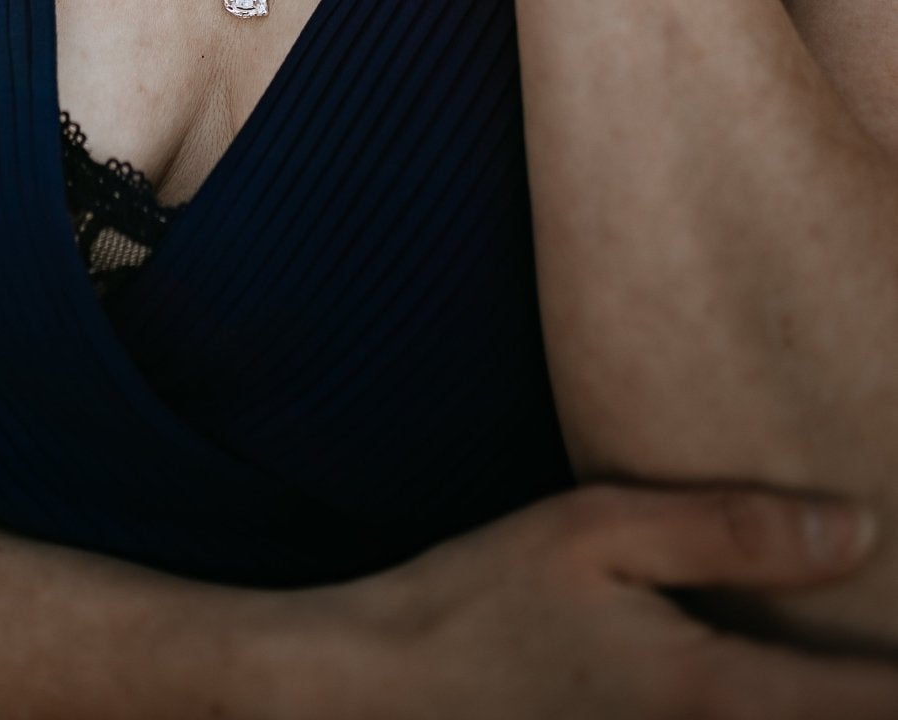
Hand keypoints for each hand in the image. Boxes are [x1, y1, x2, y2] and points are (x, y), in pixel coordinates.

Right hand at [281, 484, 897, 718]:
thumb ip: (732, 530)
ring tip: (830, 671)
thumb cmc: (484, 598)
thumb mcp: (597, 529)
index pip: (868, 703)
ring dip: (821, 707)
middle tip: (876, 642)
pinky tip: (767, 691)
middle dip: (866, 690)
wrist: (381, 693)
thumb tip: (862, 527)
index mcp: (715, 699)